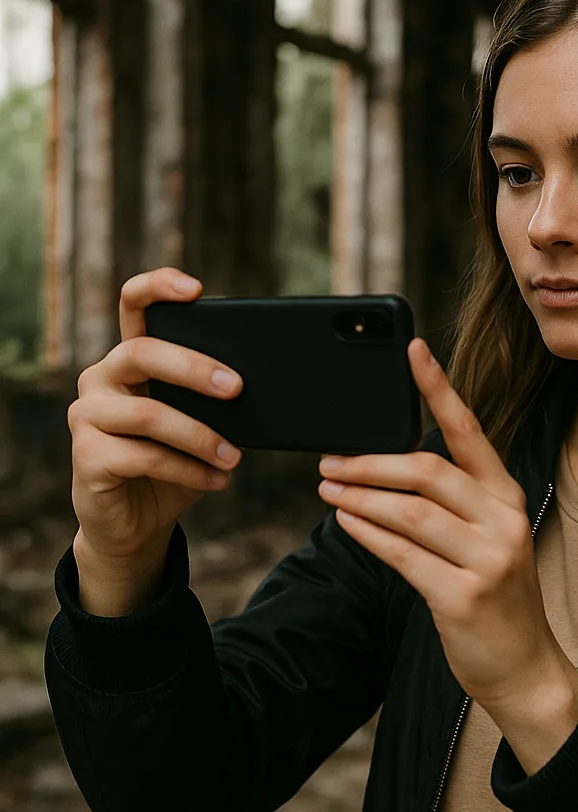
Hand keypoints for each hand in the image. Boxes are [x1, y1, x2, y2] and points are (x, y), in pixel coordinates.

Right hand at [68, 267, 244, 565]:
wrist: (136, 524)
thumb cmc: (172, 465)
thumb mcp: (198, 425)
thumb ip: (213, 399)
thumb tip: (257, 386)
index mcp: (130, 360)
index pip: (134, 306)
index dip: (158, 287)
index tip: (196, 288)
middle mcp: (100, 378)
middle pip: (142, 353)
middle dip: (194, 367)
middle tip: (237, 388)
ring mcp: (87, 416)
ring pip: (149, 413)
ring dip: (201, 436)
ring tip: (235, 457)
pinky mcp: (86, 456)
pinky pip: (145, 456)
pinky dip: (189, 469)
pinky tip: (216, 480)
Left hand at [318, 338, 572, 718]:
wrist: (524, 668)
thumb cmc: (493, 596)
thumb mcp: (484, 538)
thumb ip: (451, 502)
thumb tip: (385, 464)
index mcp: (506, 496)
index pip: (469, 430)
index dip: (438, 388)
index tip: (412, 350)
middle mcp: (502, 520)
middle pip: (428, 470)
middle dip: (371, 462)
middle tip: (330, 460)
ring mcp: (487, 559)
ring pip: (410, 511)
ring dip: (360, 496)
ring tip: (328, 488)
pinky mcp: (463, 596)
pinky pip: (403, 555)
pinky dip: (368, 534)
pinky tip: (345, 521)